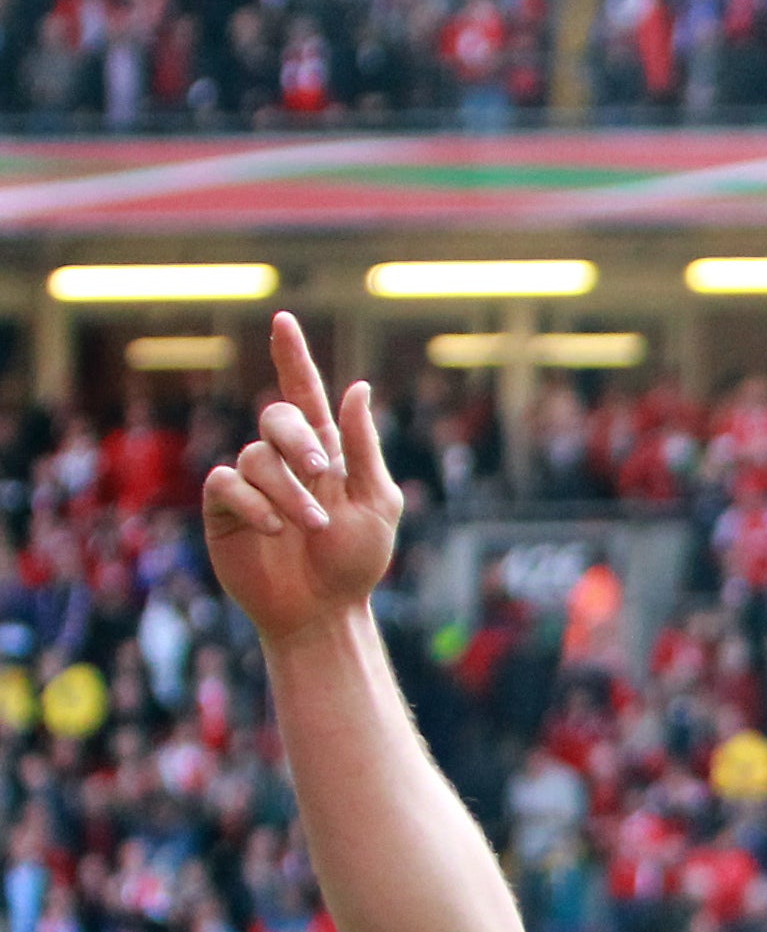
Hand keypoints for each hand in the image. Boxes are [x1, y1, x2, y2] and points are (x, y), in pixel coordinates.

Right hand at [200, 312, 403, 646]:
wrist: (325, 611)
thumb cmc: (356, 562)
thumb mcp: (377, 503)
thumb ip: (364, 447)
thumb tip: (356, 388)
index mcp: (325, 452)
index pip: (305, 394)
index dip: (293, 357)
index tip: (284, 320)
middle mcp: (284, 460)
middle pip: (277, 416)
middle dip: (298, 439)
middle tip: (323, 470)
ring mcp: (252, 482)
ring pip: (256, 457)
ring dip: (288, 492)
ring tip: (311, 526)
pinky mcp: (225, 508)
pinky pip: (228, 484)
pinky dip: (255, 504)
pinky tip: (274, 529)